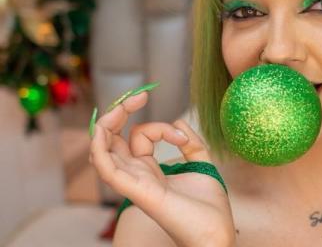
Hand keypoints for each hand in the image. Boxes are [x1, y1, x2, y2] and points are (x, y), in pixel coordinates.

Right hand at [89, 89, 234, 246]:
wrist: (216, 232)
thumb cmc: (208, 206)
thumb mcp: (202, 163)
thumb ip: (190, 142)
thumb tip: (178, 123)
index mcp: (149, 169)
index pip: (136, 135)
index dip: (154, 122)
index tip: (180, 132)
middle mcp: (136, 174)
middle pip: (111, 138)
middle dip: (119, 111)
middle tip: (140, 95)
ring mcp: (133, 182)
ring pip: (103, 148)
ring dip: (108, 121)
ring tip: (128, 104)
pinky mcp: (136, 190)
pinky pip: (106, 168)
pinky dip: (99, 146)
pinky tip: (105, 129)